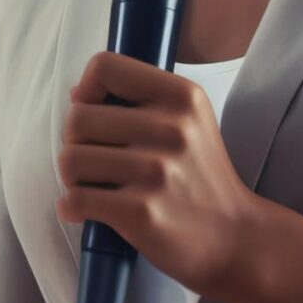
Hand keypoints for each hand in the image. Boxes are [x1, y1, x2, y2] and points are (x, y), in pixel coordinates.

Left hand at [57, 50, 254, 296]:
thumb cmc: (201, 174)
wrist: (233, 236)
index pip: (105, 67)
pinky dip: (71, 207)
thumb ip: (140, 99)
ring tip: (95, 184)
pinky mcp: (141, 212)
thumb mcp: (189, 118)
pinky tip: (89, 208)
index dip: (88, 90)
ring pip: (70, 159)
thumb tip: (77, 93)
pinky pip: (74, 200)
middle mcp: (171, 127)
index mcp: (182, 95)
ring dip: (73, 176)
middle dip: (76, 141)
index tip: (95, 112)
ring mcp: (156, 170)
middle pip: (78, 117)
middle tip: (97, 158)